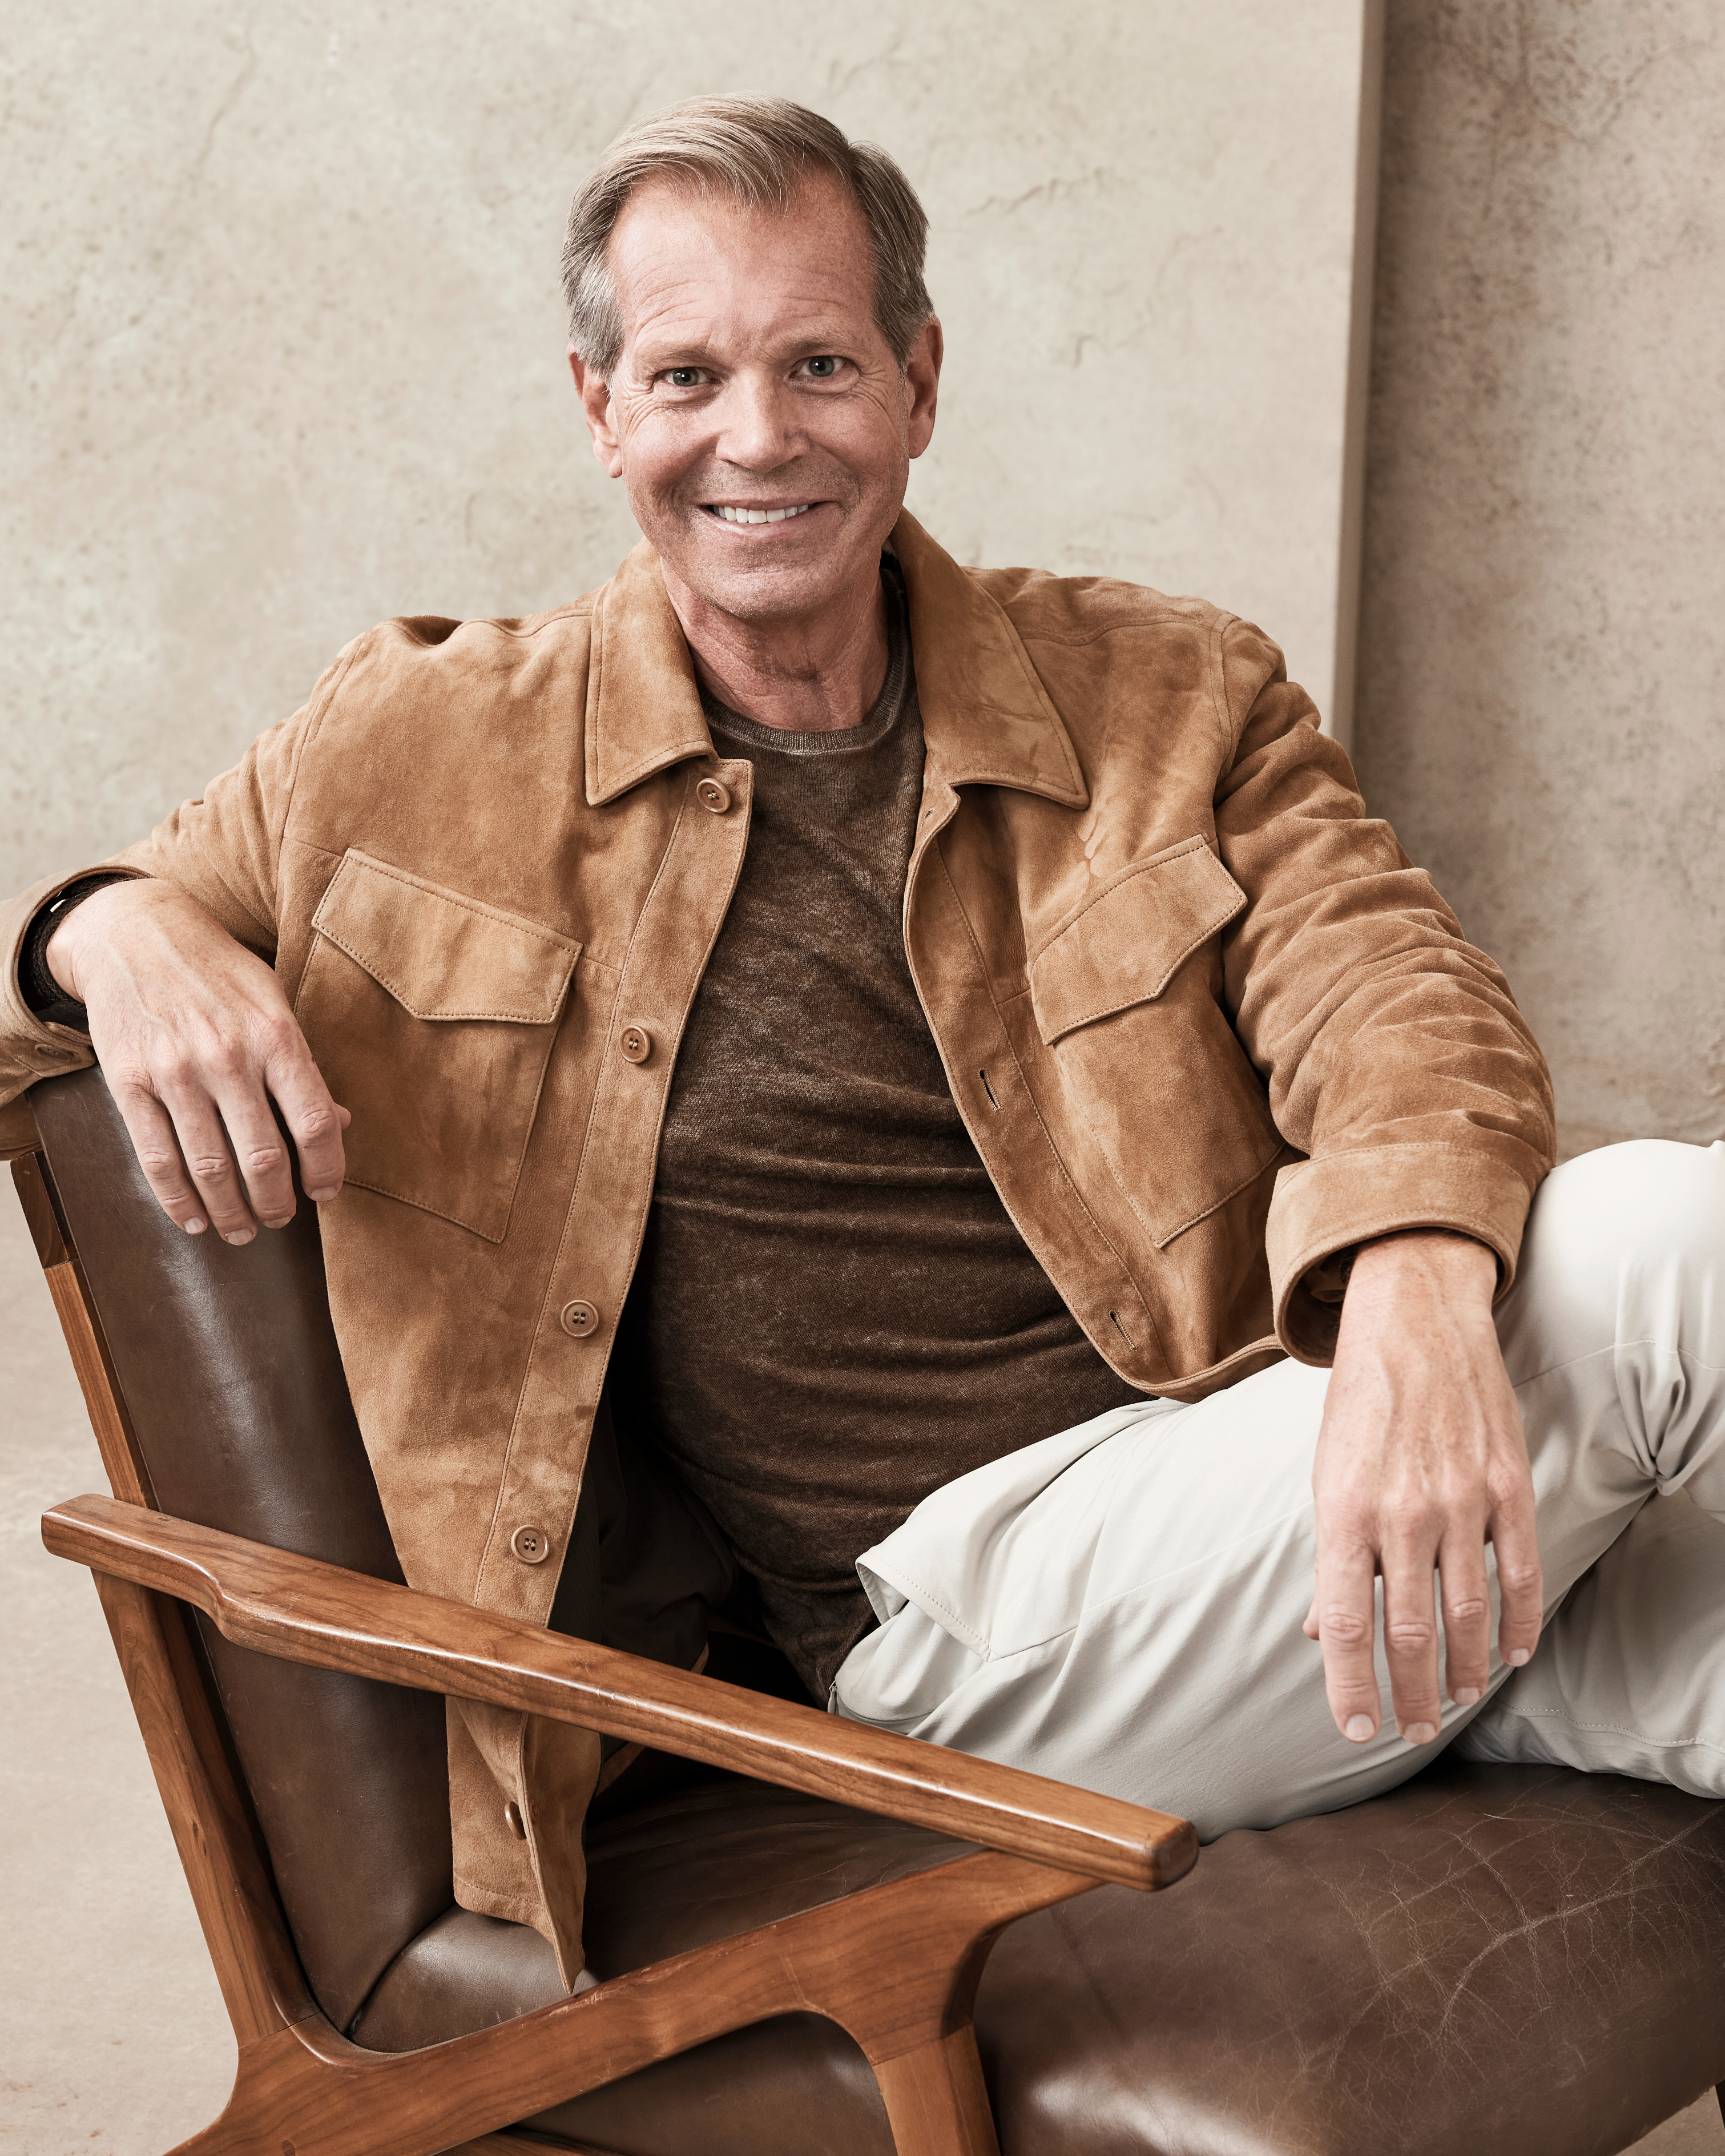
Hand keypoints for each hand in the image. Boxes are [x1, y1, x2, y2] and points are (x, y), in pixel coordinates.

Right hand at [46, 879, 349, 1243]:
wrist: (137, 934)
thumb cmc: (219, 973)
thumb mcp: (275, 1003)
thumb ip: (304, 1066)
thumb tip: (338, 1123)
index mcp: (276, 1036)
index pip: (314, 1122)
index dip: (326, 1169)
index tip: (326, 1192)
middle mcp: (228, 1056)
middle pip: (263, 1157)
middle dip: (277, 1202)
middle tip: (281, 1218)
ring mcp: (175, 1072)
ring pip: (210, 1168)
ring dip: (231, 1213)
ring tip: (243, 1230)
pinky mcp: (130, 1083)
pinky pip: (157, 1160)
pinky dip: (179, 1202)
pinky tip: (194, 1220)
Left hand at [1302, 1230, 1540, 1745]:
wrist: (1415, 1323)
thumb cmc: (1361, 1406)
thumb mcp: (1325, 1474)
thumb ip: (1331, 1557)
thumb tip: (1320, 1632)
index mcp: (1343, 1511)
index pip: (1344, 1624)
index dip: (1348, 1686)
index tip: (1355, 1729)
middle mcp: (1400, 1512)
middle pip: (1406, 1631)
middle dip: (1408, 1694)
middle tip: (1411, 1730)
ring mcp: (1459, 1500)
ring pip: (1466, 1612)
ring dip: (1463, 1668)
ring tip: (1456, 1700)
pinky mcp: (1506, 1486)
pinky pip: (1518, 1572)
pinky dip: (1517, 1623)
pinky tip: (1512, 1654)